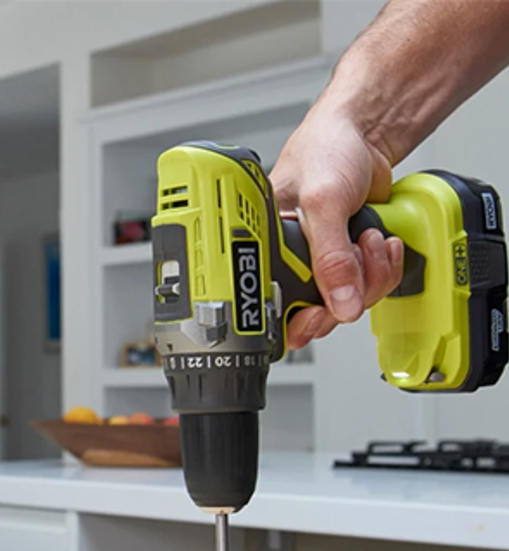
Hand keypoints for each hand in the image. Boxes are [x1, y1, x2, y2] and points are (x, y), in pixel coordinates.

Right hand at [269, 108, 403, 349]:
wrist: (366, 133)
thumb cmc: (325, 150)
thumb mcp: (323, 202)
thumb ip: (331, 257)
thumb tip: (340, 304)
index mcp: (266, 248)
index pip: (276, 305)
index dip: (300, 317)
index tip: (320, 312)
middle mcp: (290, 260)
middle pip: (317, 310)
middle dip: (346, 290)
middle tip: (352, 262)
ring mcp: (321, 263)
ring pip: (347, 302)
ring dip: (371, 276)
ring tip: (368, 238)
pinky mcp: (348, 261)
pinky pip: (369, 287)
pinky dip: (384, 269)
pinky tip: (380, 243)